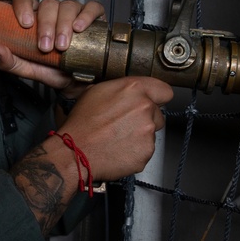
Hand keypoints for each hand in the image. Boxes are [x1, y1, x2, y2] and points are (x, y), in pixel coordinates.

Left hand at [0, 0, 104, 90]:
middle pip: (49, 3)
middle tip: (46, 47)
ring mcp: (75, 12)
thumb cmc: (53, 71)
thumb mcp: (29, 69)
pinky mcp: (94, 17)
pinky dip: (86, 15)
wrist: (78, 84)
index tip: (25, 24)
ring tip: (62, 45)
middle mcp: (55, 11)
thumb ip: (10, 61)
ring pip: (68, 5)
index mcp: (36, 17)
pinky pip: (92, 7)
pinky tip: (80, 29)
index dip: (23, 5)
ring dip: (64, 25)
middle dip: (47, 25)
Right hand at [9, 75, 172, 233]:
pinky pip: (146, 150)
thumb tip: (128, 91)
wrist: (76, 151)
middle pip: (158, 113)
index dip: (157, 97)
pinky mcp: (146, 151)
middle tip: (125, 124)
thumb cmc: (82, 123)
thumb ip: (121, 89)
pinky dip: (136, 151)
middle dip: (146, 118)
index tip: (153, 102)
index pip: (164, 90)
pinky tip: (119, 149)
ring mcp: (148, 131)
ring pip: (152, 133)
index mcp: (134, 89)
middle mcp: (145, 107)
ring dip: (140, 135)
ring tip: (118, 138)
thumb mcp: (96, 92)